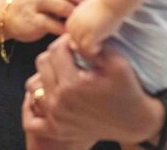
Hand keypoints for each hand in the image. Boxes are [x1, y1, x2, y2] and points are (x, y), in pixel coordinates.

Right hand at [6, 0, 89, 42]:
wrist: (12, 14)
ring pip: (51, 2)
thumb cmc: (45, 2)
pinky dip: (58, 28)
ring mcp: (36, 3)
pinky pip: (46, 23)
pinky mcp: (32, 20)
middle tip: (88, 0)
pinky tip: (70, 33)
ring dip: (67, 9)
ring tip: (80, 17)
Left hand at [27, 35, 162, 143]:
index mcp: (72, 84)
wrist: (135, 122)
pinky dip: (32, 107)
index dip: (65, 41)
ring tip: (61, 73)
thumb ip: (92, 46)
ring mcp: (56, 118)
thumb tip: (71, 37)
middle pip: (42, 63)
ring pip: (33, 85)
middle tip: (70, 57)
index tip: (75, 43)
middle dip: (56, 55)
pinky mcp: (56, 129)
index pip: (55, 50)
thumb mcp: (117, 62)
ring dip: (45, 76)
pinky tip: (46, 95)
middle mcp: (59, 102)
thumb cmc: (128, 89)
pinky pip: (31, 118)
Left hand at [66, 0, 119, 55]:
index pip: (72, 36)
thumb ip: (84, 22)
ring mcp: (81, 29)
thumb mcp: (89, 12)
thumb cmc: (105, 5)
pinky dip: (94, 50)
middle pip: (74, 42)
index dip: (82, 40)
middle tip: (96, 44)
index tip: (92, 39)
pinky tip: (101, 44)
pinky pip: (88, 49)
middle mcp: (74, 24)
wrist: (111, 0)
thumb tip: (81, 35)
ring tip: (99, 44)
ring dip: (89, 48)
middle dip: (85, 45)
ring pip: (80, 47)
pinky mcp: (91, 34)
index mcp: (72, 18)